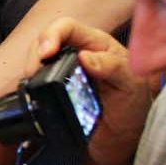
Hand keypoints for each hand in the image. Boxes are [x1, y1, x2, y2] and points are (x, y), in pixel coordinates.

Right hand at [35, 19, 157, 164]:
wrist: (126, 137)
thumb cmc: (135, 104)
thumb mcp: (132, 83)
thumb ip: (113, 67)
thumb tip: (84, 56)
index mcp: (96, 44)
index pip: (68, 27)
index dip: (52, 35)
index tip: (46, 53)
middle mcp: (76, 54)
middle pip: (45, 42)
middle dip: (35, 55)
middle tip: (33, 73)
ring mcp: (62, 73)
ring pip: (36, 61)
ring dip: (31, 72)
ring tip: (32, 85)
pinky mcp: (53, 92)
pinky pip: (36, 84)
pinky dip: (30, 88)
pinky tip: (33, 96)